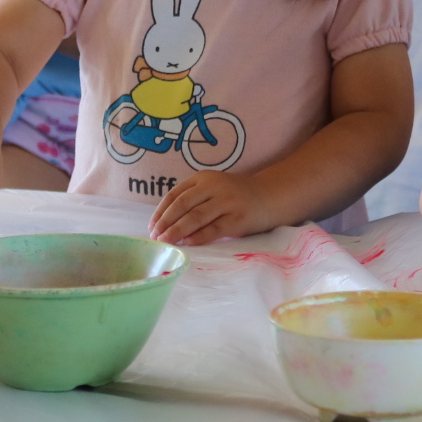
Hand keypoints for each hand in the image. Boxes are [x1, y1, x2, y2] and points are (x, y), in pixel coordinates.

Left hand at [149, 172, 274, 245]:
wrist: (269, 197)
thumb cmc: (235, 197)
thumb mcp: (212, 190)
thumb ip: (193, 200)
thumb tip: (165, 223)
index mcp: (204, 178)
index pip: (175, 194)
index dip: (161, 211)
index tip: (151, 227)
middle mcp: (214, 187)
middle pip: (183, 205)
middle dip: (166, 222)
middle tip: (155, 237)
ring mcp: (227, 202)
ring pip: (196, 217)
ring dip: (177, 231)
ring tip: (166, 242)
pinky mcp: (238, 218)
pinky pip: (214, 229)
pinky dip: (199, 237)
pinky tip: (188, 243)